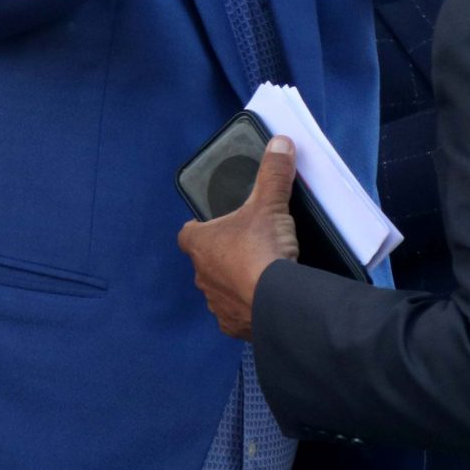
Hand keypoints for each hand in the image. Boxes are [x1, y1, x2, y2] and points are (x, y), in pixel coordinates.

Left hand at [177, 139, 300, 340]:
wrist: (277, 302)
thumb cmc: (262, 251)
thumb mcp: (269, 204)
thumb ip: (273, 173)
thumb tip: (279, 144)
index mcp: (199, 244)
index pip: (189, 232)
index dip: (201, 227)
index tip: (216, 224)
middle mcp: (201, 276)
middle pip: (206, 261)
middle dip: (223, 255)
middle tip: (249, 247)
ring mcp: (215, 303)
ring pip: (220, 289)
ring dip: (234, 283)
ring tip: (259, 275)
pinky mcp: (233, 325)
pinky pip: (235, 314)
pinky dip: (247, 308)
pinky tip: (264, 300)